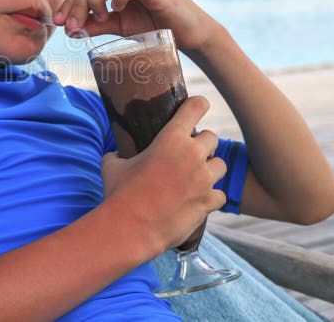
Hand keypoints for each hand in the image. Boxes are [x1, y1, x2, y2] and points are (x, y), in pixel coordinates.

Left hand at [54, 0, 219, 51]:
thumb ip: (95, 24)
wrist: (188, 35)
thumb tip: (69, 29)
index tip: (59, 21)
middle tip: (71, 24)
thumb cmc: (154, 25)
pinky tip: (116, 11)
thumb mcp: (118, 25)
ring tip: (97, 17)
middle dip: (78, 1)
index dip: (71, 1)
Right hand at [99, 96, 226, 254]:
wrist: (130, 228)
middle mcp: (192, 155)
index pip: (196, 107)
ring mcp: (203, 180)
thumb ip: (118, 155)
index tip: (198, 107)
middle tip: (190, 153)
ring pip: (221, 165)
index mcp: (171, 138)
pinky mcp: (208, 202)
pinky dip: (211, 196)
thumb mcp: (112, 166)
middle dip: (203, 144)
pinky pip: (220, 194)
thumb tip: (115, 155)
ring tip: (197, 177)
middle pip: (212, 137)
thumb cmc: (119, 194)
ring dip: (211, 169)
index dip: (198, 105)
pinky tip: (199, 200)